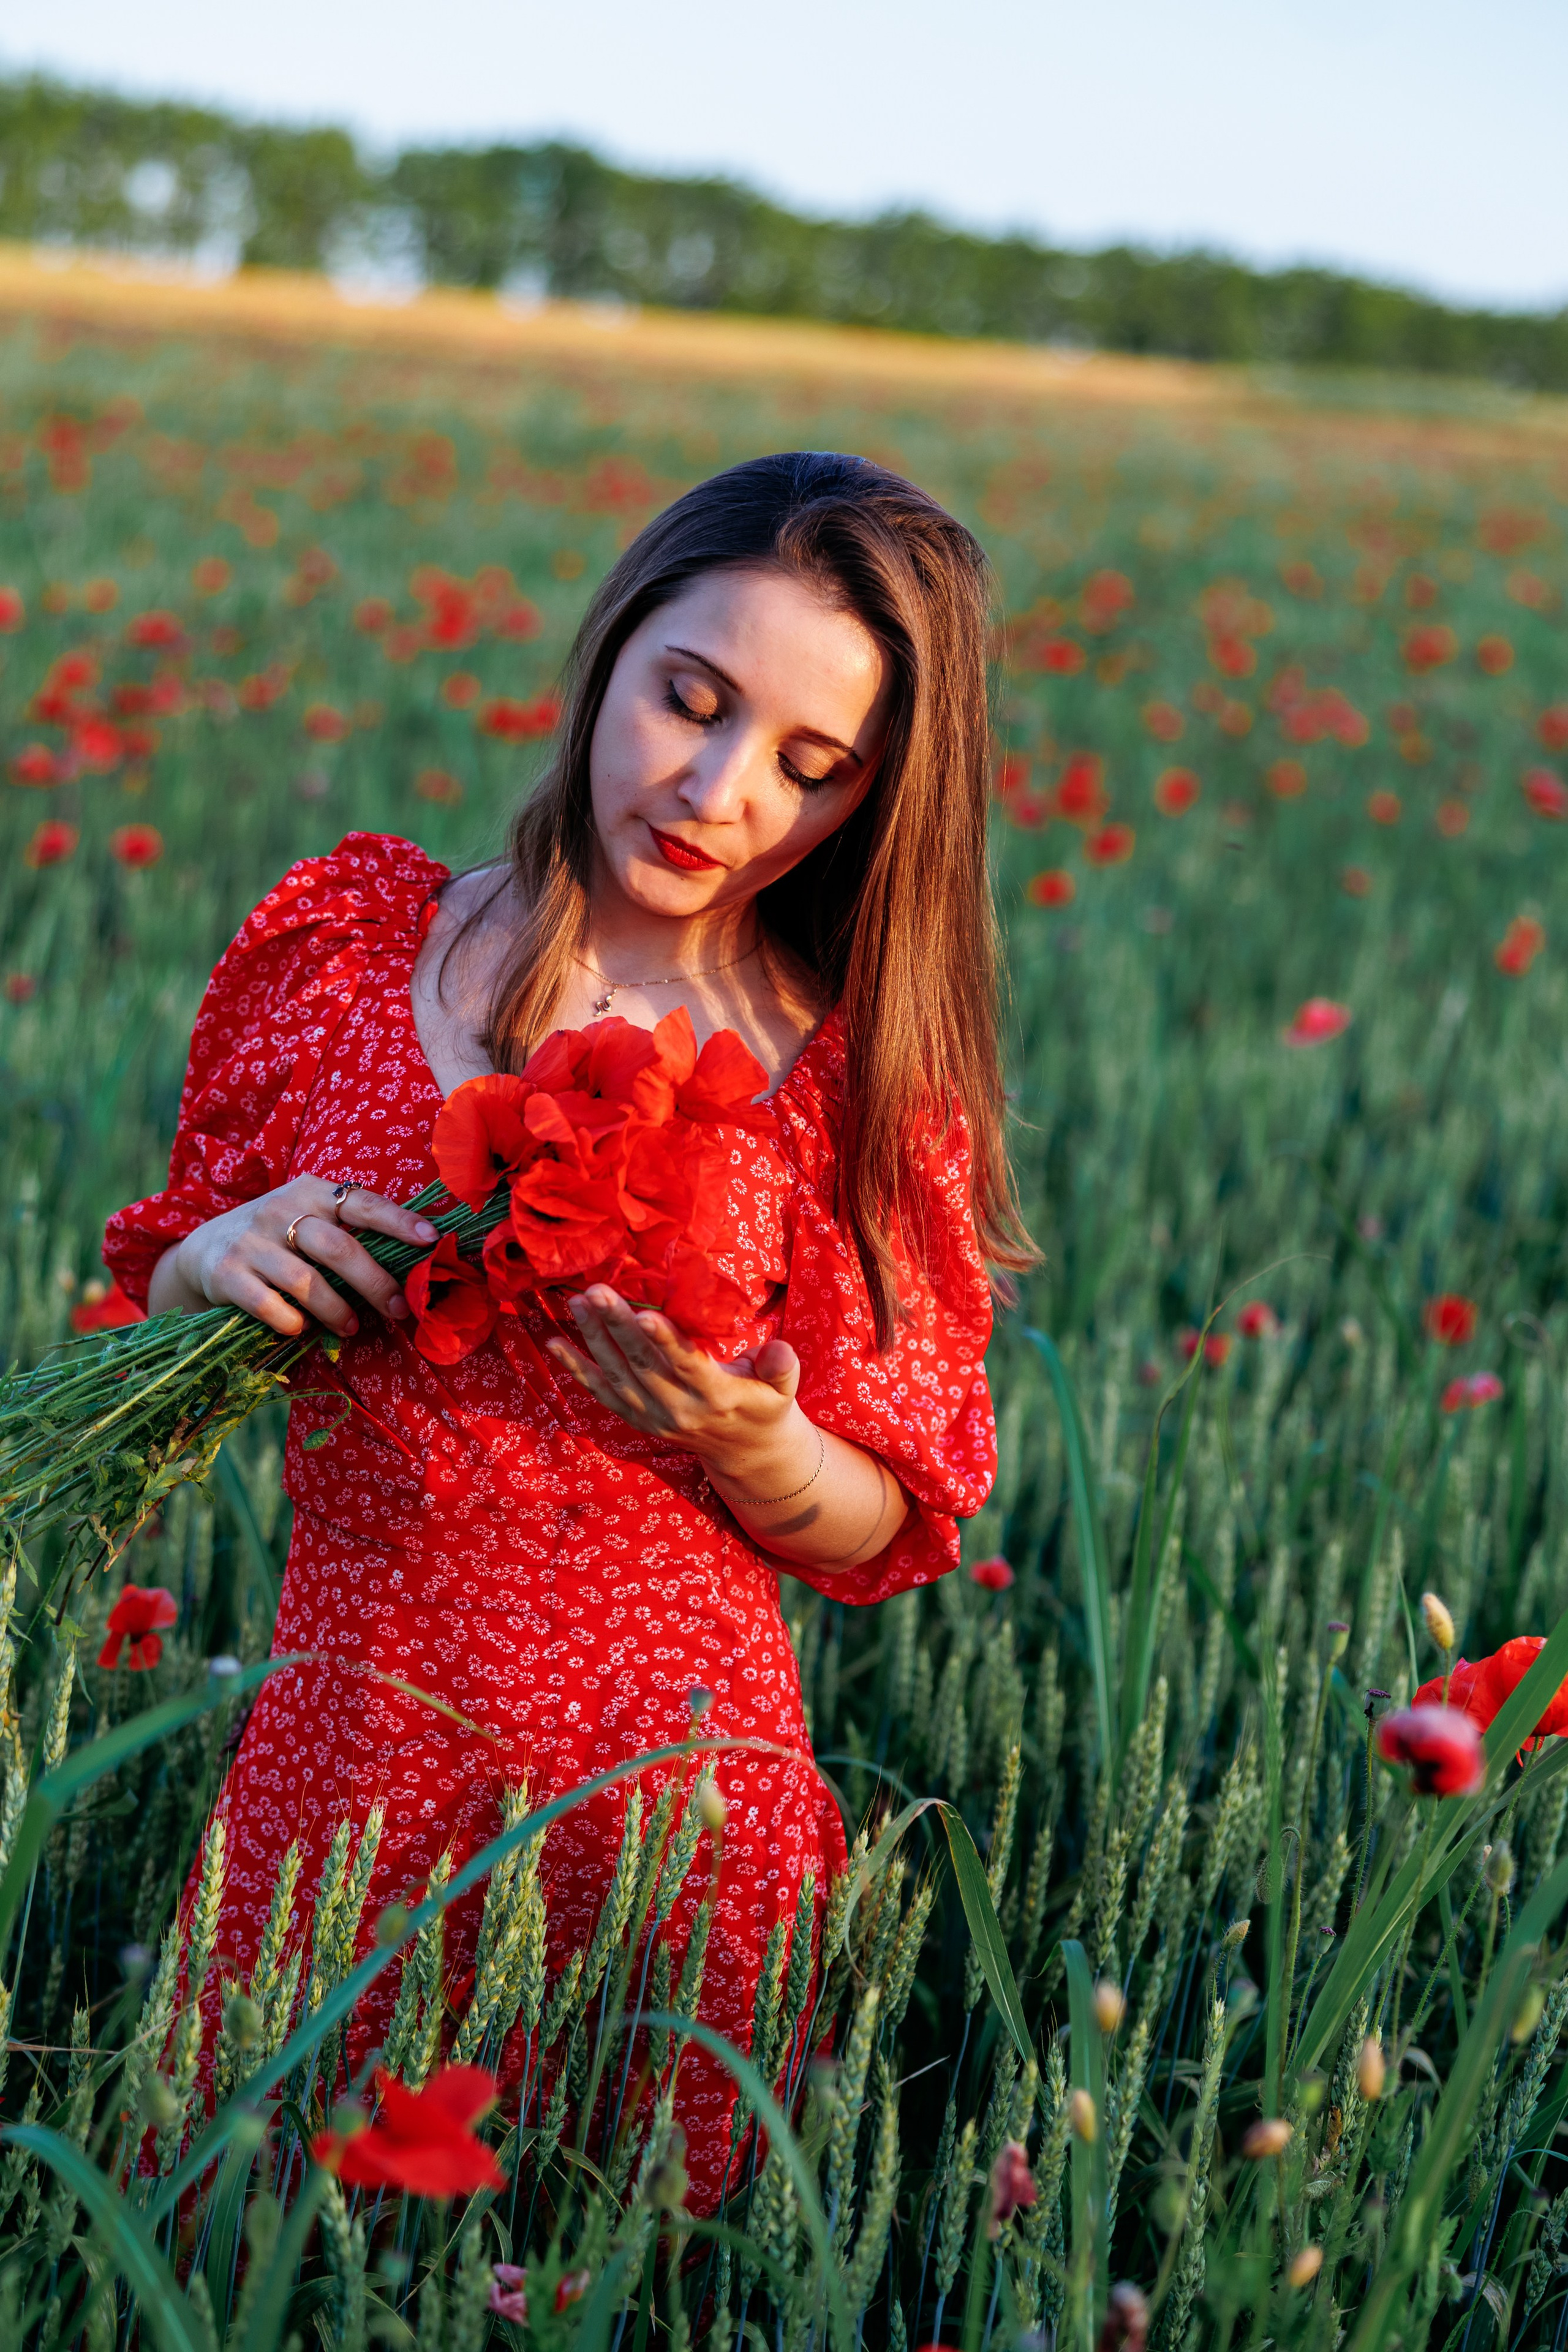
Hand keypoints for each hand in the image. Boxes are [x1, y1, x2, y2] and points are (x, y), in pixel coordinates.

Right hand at [149, 1180, 439, 1338]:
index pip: (362, 1203)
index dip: (398, 1221)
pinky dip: (294, 1323)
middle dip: (375, 1283)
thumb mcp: (308, 1216)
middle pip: (338, 1248)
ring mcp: (252, 1242)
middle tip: (398, 1309)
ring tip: (352, 1327)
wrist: (204, 1247)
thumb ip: (347, 1229)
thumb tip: (411, 1259)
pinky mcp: (228, 1274)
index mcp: (311, 1191)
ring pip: (307, 1282)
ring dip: (337, 1311)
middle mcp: (280, 1210)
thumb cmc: (278, 1235)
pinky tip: (304, 1330)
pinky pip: (271, 1306)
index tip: (430, 1239)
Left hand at [545, 1285, 810, 1489]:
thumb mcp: (783, 1387)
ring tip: (577, 1303)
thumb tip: (779, 1350)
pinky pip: (601, 1393)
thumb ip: (780, 1366)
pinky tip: (554, 1344)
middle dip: (617, 1326)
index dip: (665, 1341)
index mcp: (718, 1396)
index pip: (688, 1365)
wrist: (746, 1453)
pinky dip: (576, 1369)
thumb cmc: (765, 1404)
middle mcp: (680, 1410)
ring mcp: (654, 1417)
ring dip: (593, 1339)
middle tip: (597, 1291)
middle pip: (644, 1365)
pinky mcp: (637, 1419)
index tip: (644, 1314)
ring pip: (617, 1375)